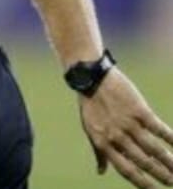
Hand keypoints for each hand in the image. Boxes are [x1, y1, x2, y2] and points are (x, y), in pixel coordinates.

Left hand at [79, 67, 172, 187]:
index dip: (142, 183)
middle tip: (171, 182)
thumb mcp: (90, 129)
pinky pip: (159, 129)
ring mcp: (129, 123)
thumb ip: (99, 151)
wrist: (91, 77)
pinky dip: (171, 139)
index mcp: (104, 143)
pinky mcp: (139, 110)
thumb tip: (101, 172)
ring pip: (154, 149)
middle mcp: (117, 136)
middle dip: (161, 175)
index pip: (127, 170)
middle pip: (144, 162)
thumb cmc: (91, 105)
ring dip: (169, 162)